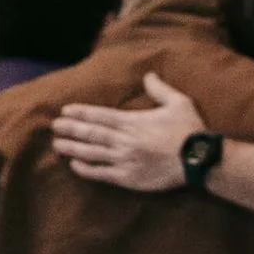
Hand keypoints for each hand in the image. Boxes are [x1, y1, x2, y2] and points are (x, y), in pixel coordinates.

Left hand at [52, 73, 204, 192]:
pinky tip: (74, 165)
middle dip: (71, 129)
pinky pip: (102, 173)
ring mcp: (124, 159)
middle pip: (91, 133)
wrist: (199, 159)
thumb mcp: (178, 102)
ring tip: (57, 145)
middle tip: (55, 126)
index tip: (66, 111)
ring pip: (92, 153)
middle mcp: (124, 140)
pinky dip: (87, 169)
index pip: (100, 116)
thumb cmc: (189, 130)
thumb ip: (160, 89)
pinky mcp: (128, 178)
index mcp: (133, 121)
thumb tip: (148, 75)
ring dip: (73, 148)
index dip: (81, 113)